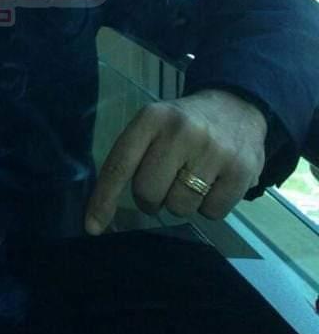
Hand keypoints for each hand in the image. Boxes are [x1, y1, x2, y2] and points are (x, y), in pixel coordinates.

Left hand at [85, 89, 267, 234]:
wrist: (236, 107)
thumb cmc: (184, 125)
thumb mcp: (153, 125)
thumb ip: (131, 158)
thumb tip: (102, 213)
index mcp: (152, 118)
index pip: (120, 165)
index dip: (104, 199)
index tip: (92, 226)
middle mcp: (181, 131)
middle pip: (148, 192)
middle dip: (151, 198)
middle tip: (163, 184)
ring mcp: (214, 150)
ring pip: (180, 207)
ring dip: (181, 202)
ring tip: (192, 178)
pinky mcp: (242, 170)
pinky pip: (212, 213)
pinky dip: (209, 206)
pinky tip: (214, 182)